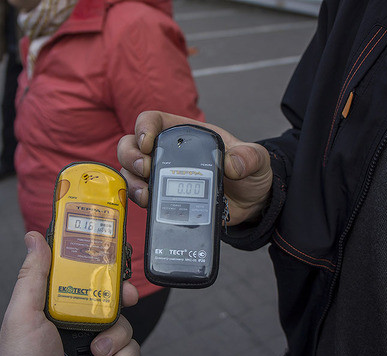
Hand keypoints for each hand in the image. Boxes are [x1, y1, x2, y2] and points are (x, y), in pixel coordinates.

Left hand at [0, 231, 139, 355]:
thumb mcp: (23, 316)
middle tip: (125, 298)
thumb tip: (34, 239)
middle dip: (122, 297)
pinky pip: (132, 354)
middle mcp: (78, 324)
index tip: (111, 258)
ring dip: (116, 339)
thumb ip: (32, 277)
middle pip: (111, 298)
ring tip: (96, 352)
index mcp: (57, 307)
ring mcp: (95, 346)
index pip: (82, 276)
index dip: (99, 266)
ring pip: (125, 326)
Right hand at [117, 111, 272, 225]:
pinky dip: (137, 199)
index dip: (144, 127)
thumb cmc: (249, 173)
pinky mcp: (163, 198)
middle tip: (146, 170)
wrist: (250, 203)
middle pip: (132, 145)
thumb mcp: (256, 159)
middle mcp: (168, 152)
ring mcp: (162, 176)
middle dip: (131, 156)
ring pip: (131, 171)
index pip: (153, 120)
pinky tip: (148, 204)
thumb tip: (232, 165)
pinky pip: (140, 195)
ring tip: (145, 193)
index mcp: (185, 134)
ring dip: (131, 180)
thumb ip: (249, 157)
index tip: (148, 143)